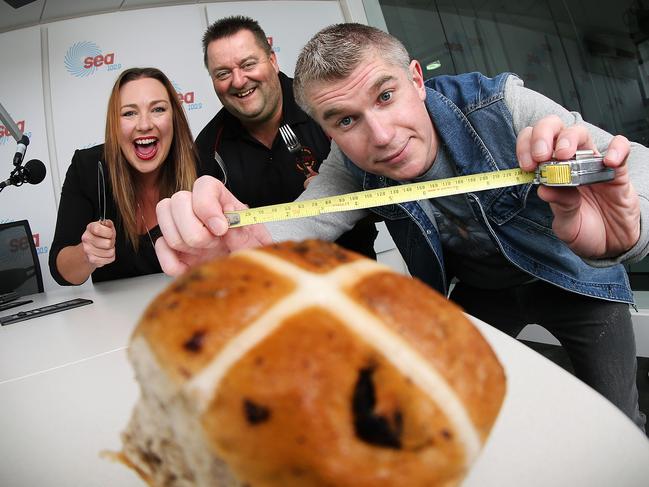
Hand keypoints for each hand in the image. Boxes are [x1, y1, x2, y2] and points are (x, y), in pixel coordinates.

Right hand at [81, 219, 115, 266]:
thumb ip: (108, 224)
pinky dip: (110, 257)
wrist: (89, 249)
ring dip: (111, 250)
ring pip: (110, 252)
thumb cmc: (99, 237)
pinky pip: (109, 259)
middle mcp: (86, 238)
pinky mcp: (92, 259)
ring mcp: (88, 250)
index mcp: (90, 228)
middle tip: (108, 241)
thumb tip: (108, 223)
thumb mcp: (105, 227)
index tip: (109, 233)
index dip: (109, 233)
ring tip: (106, 248)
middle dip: (112, 243)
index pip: (98, 230)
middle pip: (108, 243)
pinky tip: (105, 254)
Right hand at [155, 176, 271, 275]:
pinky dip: (173, 261)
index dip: (207, 206)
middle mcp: (197, 209)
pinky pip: (160, 248)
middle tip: (215, 242)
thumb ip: (247, 225)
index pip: (202, 185)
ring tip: (207, 252)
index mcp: (220, 199)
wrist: (251, 270)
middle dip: (195, 229)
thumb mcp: (261, 237)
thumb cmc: (256, 250)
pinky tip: (191, 266)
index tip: (221, 229)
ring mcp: (183, 228)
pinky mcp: (174, 250)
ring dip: (187, 244)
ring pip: (164, 224)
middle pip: (175, 201)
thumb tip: (227, 212)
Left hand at [516, 115, 639, 257]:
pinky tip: (608, 161)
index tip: (527, 165)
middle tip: (541, 155)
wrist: (611, 245)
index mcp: (550, 173)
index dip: (526, 147)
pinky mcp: (617, 171)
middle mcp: (569, 163)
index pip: (534, 145)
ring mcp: (593, 164)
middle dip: (543, 135)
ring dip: (569, 139)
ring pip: (580, 133)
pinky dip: (615, 149)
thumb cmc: (585, 230)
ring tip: (565, 155)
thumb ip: (559, 205)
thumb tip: (544, 189)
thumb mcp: (566, 224)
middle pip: (554, 129)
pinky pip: (620, 148)